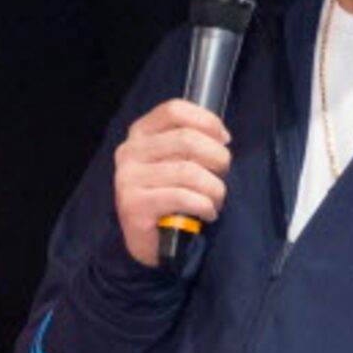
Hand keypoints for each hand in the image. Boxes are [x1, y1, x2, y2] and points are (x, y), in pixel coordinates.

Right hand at [113, 97, 232, 267]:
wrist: (151, 243)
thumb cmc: (170, 197)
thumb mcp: (177, 161)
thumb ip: (191, 143)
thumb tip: (222, 138)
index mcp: (140, 134)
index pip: (174, 110)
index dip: (206, 121)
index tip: (223, 140)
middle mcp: (129, 152)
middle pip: (186, 139)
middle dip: (217, 157)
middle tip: (223, 174)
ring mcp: (128, 179)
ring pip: (188, 171)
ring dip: (214, 187)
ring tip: (217, 199)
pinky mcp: (134, 205)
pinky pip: (182, 197)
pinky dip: (204, 205)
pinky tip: (208, 213)